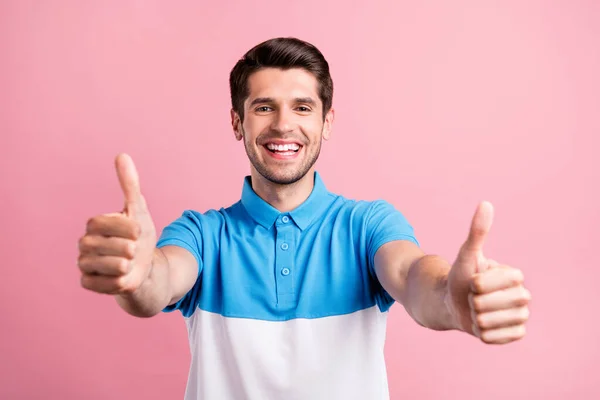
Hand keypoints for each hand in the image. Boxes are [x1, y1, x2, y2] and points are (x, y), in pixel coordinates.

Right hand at [78, 154, 156, 294]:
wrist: (146, 267)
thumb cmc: (140, 237)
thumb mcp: (139, 210)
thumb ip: (129, 184)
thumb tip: (122, 155)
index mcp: (94, 224)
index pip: (101, 223)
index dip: (125, 228)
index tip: (138, 231)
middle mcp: (84, 243)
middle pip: (104, 246)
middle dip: (128, 248)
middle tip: (135, 250)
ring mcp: (84, 264)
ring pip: (104, 266)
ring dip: (125, 265)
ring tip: (130, 263)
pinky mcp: (88, 283)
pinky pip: (100, 284)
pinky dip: (117, 282)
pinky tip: (123, 277)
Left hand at [447, 202, 530, 343]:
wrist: (453, 304)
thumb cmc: (460, 277)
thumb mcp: (466, 255)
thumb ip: (478, 232)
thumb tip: (485, 203)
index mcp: (516, 276)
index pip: (497, 282)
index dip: (478, 283)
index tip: (472, 280)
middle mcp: (523, 296)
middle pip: (492, 304)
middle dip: (473, 300)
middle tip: (472, 297)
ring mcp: (521, 316)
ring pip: (490, 322)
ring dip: (475, 317)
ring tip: (475, 310)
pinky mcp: (516, 334)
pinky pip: (494, 337)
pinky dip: (480, 332)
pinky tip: (480, 324)